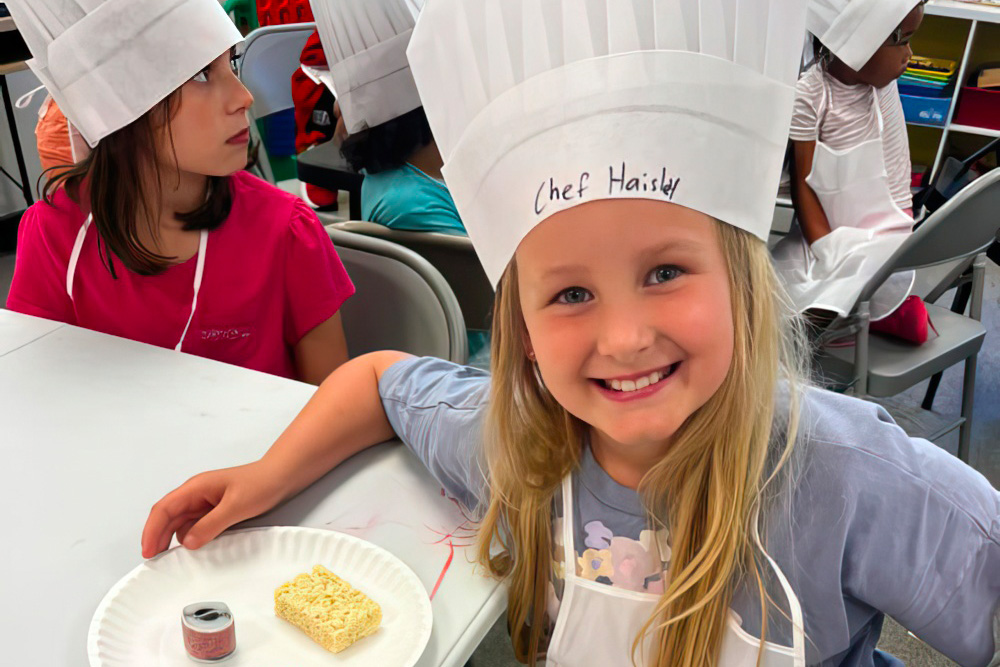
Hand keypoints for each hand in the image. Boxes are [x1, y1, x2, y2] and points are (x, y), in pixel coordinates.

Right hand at [140, 462, 283, 557]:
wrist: (282, 476)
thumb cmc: (261, 484)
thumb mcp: (236, 506)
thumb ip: (211, 524)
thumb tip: (188, 543)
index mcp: (196, 488)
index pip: (164, 509)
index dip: (151, 530)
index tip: (148, 551)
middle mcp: (196, 494)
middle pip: (168, 517)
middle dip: (158, 538)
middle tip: (155, 562)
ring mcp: (205, 502)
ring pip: (181, 523)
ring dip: (175, 539)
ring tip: (172, 560)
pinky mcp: (214, 510)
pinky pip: (196, 526)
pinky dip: (192, 538)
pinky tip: (195, 550)